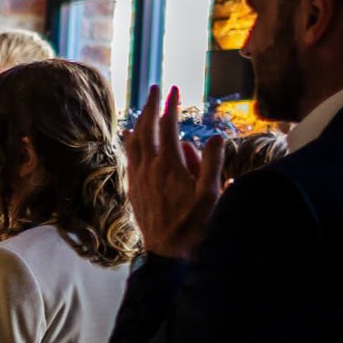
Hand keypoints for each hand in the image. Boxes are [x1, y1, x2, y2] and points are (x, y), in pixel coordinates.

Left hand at [123, 84, 225, 261]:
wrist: (168, 253)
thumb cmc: (195, 225)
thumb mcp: (212, 194)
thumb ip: (212, 163)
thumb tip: (213, 137)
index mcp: (168, 166)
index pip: (167, 127)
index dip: (170, 106)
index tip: (174, 89)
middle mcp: (148, 169)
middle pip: (146, 130)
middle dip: (150, 106)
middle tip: (155, 88)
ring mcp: (139, 179)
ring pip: (134, 143)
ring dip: (139, 122)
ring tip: (142, 108)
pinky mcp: (134, 190)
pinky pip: (129, 159)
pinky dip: (130, 143)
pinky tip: (130, 138)